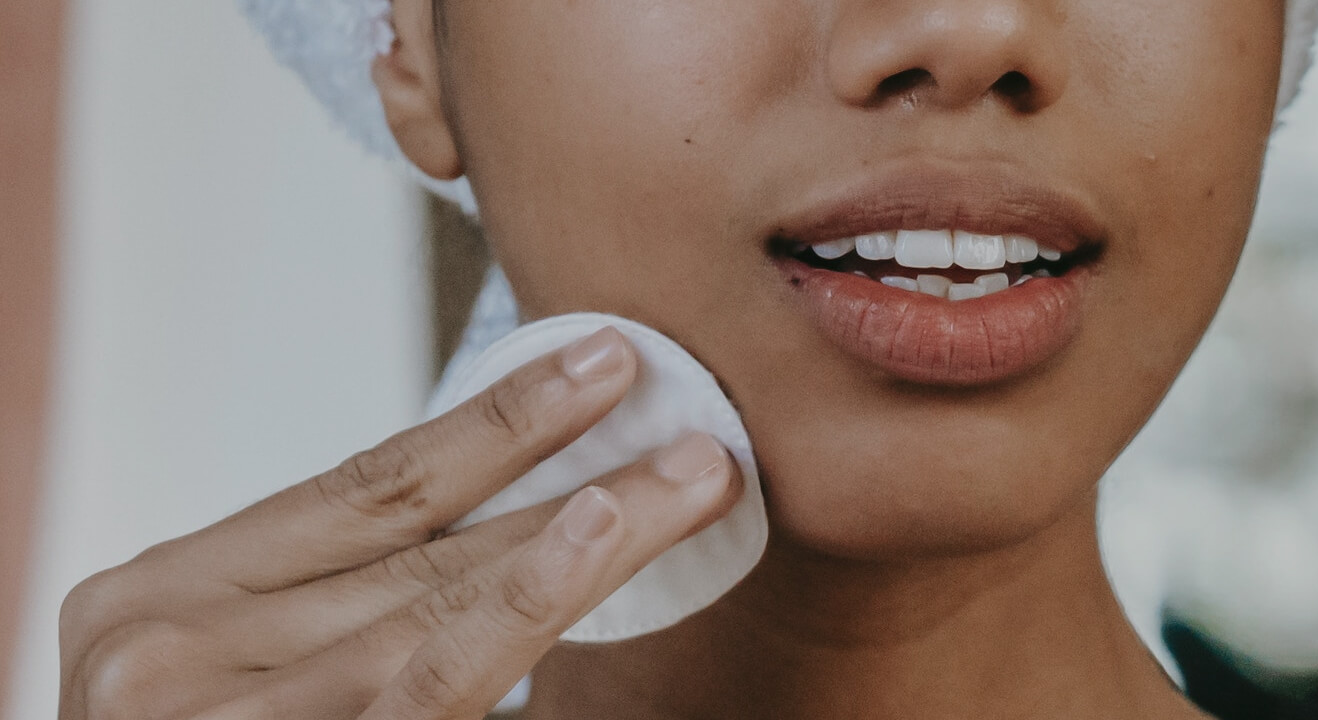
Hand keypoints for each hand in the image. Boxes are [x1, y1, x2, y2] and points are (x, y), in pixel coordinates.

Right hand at [57, 328, 742, 719]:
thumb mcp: (229, 677)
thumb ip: (332, 614)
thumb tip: (509, 536)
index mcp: (155, 601)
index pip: (361, 489)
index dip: (493, 423)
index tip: (598, 366)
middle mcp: (171, 647)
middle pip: (421, 538)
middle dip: (567, 465)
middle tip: (690, 413)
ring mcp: (219, 716)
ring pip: (445, 596)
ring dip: (591, 529)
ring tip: (693, 475)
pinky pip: (434, 677)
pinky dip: (521, 599)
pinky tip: (593, 530)